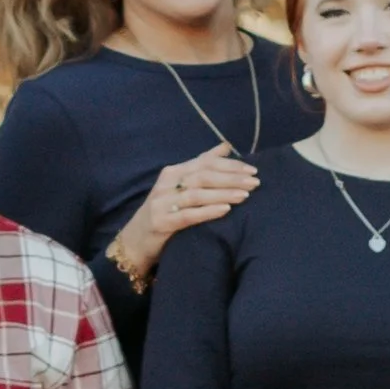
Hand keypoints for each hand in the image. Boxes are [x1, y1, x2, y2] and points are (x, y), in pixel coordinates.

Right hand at [110, 145, 260, 285]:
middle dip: (231, 178)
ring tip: (244, 195)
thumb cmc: (164, 212)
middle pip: (203, 176)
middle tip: (254, 182)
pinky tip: (225, 210)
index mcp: (173, 172)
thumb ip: (201, 166)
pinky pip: (188, 215)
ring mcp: (162, 203)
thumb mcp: (180, 187)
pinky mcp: (161, 222)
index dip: (230, 165)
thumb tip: (225, 146)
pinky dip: (208, 211)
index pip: (205, 162)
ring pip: (197, 194)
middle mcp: (166, 184)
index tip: (252, 169)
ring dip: (223, 194)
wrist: (135, 242)